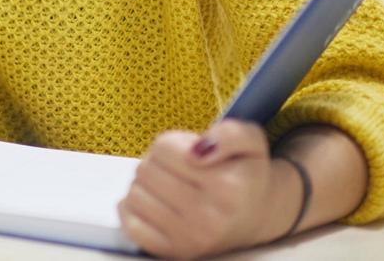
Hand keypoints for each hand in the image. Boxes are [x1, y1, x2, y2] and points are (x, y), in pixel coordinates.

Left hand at [117, 119, 296, 258]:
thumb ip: (229, 135)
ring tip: (168, 186)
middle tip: (177, 170)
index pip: (163, 147)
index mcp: (228, 188)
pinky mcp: (173, 252)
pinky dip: (134, 209)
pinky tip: (154, 204)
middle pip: (146, 170)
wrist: (253, 216)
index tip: (189, 152)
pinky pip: (130, 224)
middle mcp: (210, 218)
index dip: (172, 143)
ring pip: (134, 194)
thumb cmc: (246, 173)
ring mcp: (190, 239)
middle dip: (157, 163)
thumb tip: (195, 152)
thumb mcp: (250, 140)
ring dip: (146, 185)